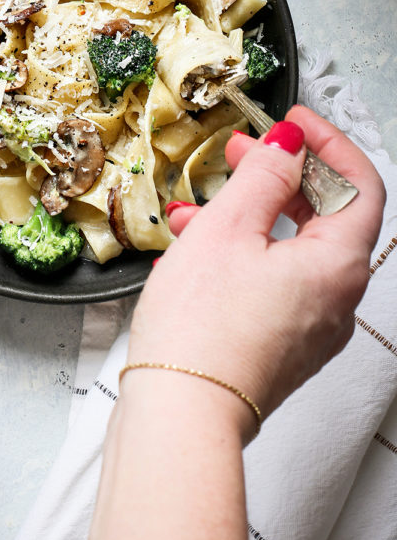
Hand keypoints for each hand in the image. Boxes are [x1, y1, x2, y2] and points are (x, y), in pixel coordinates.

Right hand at [127, 105, 385, 438]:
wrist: (180, 415)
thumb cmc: (202, 330)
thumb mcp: (227, 229)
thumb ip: (263, 176)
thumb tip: (288, 146)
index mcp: (339, 265)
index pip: (360, 184)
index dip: (328, 144)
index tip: (292, 123)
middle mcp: (337, 299)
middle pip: (326, 216)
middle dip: (281, 176)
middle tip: (242, 151)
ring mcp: (311, 326)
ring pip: (292, 248)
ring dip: (251, 214)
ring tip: (200, 202)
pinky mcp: (280, 344)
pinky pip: (274, 281)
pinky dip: (242, 253)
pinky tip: (193, 246)